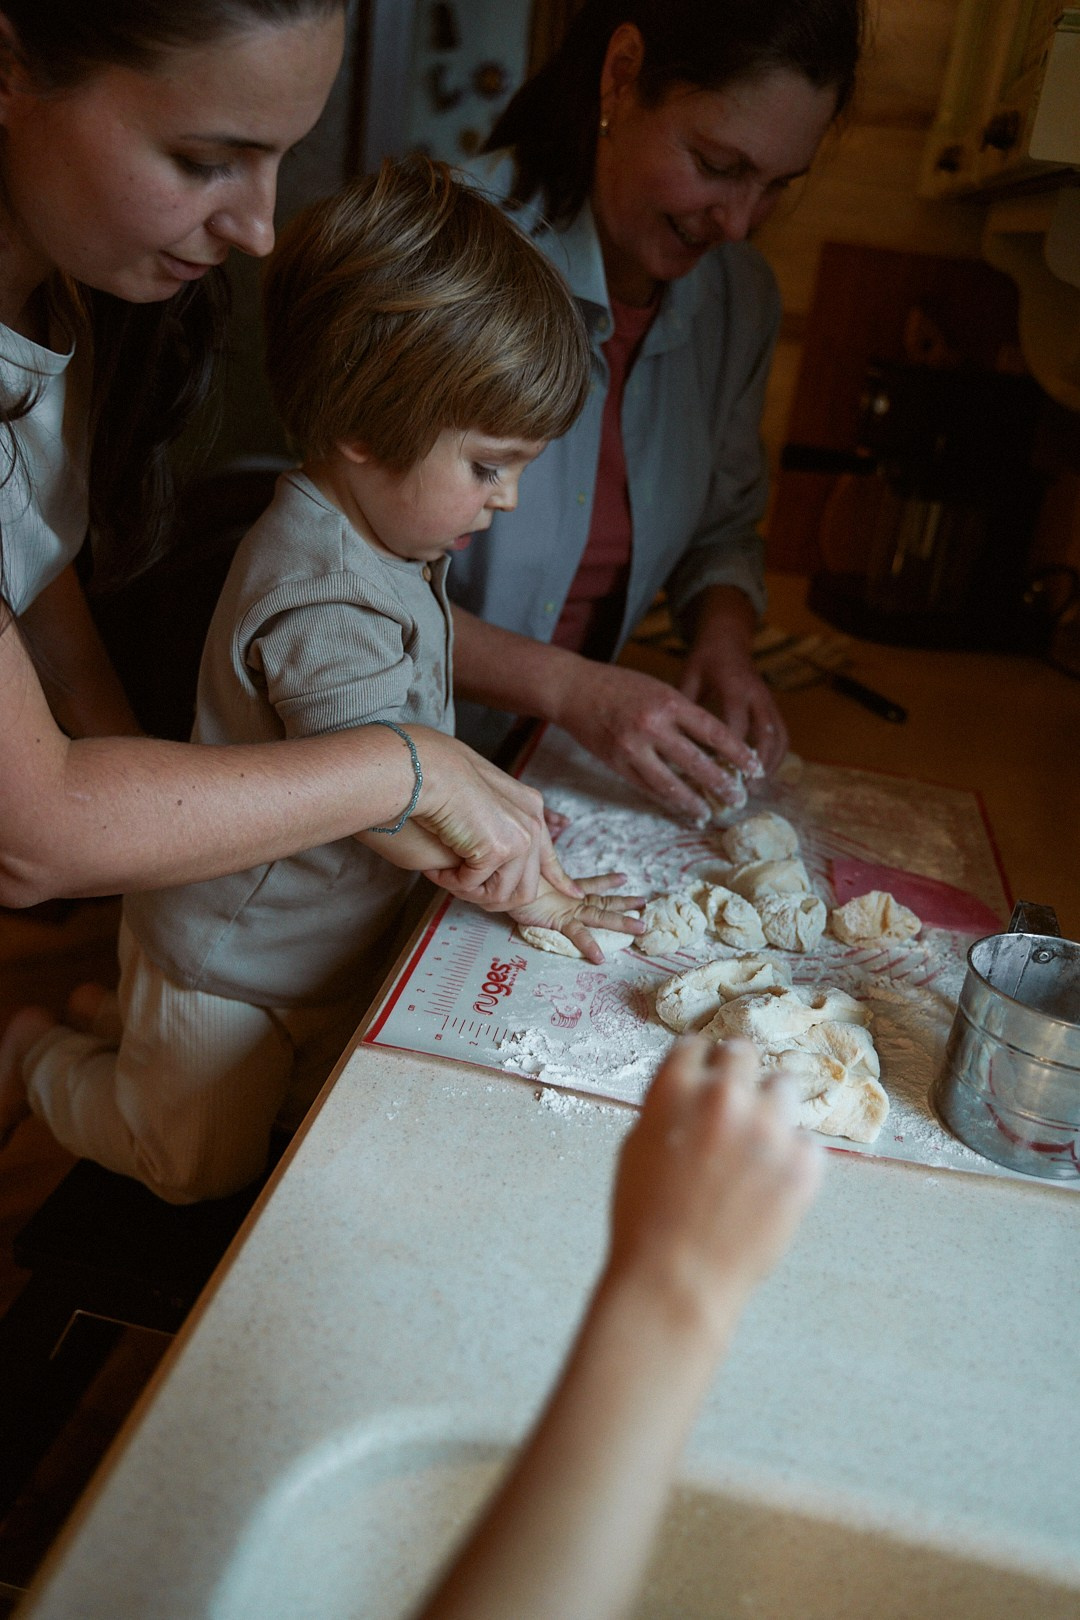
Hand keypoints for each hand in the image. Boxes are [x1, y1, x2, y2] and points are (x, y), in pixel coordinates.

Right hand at [375, 729, 579, 912]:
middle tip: (462, 888)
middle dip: (493, 897)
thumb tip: (493, 856)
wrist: (426, 769)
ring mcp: (519, 836)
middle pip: (527, 887)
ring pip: (502, 895)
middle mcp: (532, 822)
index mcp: (530, 807)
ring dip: (469, 892)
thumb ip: (495, 824)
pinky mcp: (499, 849)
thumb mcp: (479, 800)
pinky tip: (436, 870)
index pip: (548, 854)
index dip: (558, 878)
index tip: (572, 894)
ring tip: (445, 877)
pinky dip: (451, 882)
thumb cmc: (439, 778)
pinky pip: (474, 886)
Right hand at [509, 872, 644, 963]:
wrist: (503, 882)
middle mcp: (572, 899)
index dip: (608, 882)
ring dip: (622, 921)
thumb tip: (532, 877)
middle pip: (605, 901)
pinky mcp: (559, 919)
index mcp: (567, 890)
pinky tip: (600, 958)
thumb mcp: (531, 881)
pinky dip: (589, 946)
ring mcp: (568, 909)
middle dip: (625, 903)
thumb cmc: (515, 881)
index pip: (593, 885)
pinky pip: (578, 935)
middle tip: (645, 903)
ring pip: (601, 916)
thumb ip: (539, 882)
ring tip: (641, 927)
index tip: (623, 878)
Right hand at [553, 661, 759, 821]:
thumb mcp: (658, 689)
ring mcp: (632, 747)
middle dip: (721, 784)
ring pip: (670, 783)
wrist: (574, 689)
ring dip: (692, 802)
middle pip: (696, 763)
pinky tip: (680, 807)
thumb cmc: (620, 686)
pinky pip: (647, 787)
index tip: (755, 768)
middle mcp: (652, 726)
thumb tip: (714, 744)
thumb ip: (683, 713)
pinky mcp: (616, 763)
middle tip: (738, 799)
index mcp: (669, 702)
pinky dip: (666, 799)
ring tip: (708, 813)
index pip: (713, 732)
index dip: (737, 753)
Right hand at [607, 1038, 821, 1344]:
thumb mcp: (637, 1148)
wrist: (677, 1279)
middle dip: (736, 1073)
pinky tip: (770, 1184)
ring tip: (756, 1144)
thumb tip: (691, 1094)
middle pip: (743, 1053)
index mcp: (676, 1089)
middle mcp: (726, 1097)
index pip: (695, 1046)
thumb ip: (668, 1108)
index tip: (704, 1074)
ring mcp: (770, 1129)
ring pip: (783, 1088)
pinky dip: (791, 1157)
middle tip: (733, 1103)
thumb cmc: (645, 1220)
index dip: (698, 1063)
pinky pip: (806, 1142)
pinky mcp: (804, 1164)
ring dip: (769, 1108)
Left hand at [679, 587, 787, 775]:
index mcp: (734, 686)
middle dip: (757, 765)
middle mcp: (757, 695)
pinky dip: (776, 756)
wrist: (728, 638)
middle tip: (744, 791)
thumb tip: (674, 744)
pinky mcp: (773, 706)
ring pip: (780, 737)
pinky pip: (783, 734)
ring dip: (771, 765)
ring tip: (757, 789)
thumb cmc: (704, 660)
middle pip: (766, 735)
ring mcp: (769, 700)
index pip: (736, 726)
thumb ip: (684, 706)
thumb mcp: (688, 677)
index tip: (717, 776)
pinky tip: (763, 775)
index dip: (729, 754)